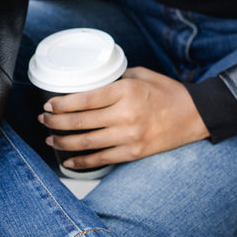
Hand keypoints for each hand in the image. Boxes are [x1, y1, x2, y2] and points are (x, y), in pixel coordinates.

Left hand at [39, 67, 208, 170]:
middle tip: (43, 121)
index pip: (84, 100)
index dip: (61, 105)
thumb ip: (115, 79)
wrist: (194, 116)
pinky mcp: (132, 153)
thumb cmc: (167, 92)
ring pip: (86, 143)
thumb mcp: (141, 75)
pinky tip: (68, 160)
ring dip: (63, 142)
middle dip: (55, 123)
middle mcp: (125, 116)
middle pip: (80, 122)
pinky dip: (81, 161)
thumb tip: (90, 83)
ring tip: (50, 139)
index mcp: (125, 92)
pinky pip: (100, 160)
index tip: (48, 105)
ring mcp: (128, 137)